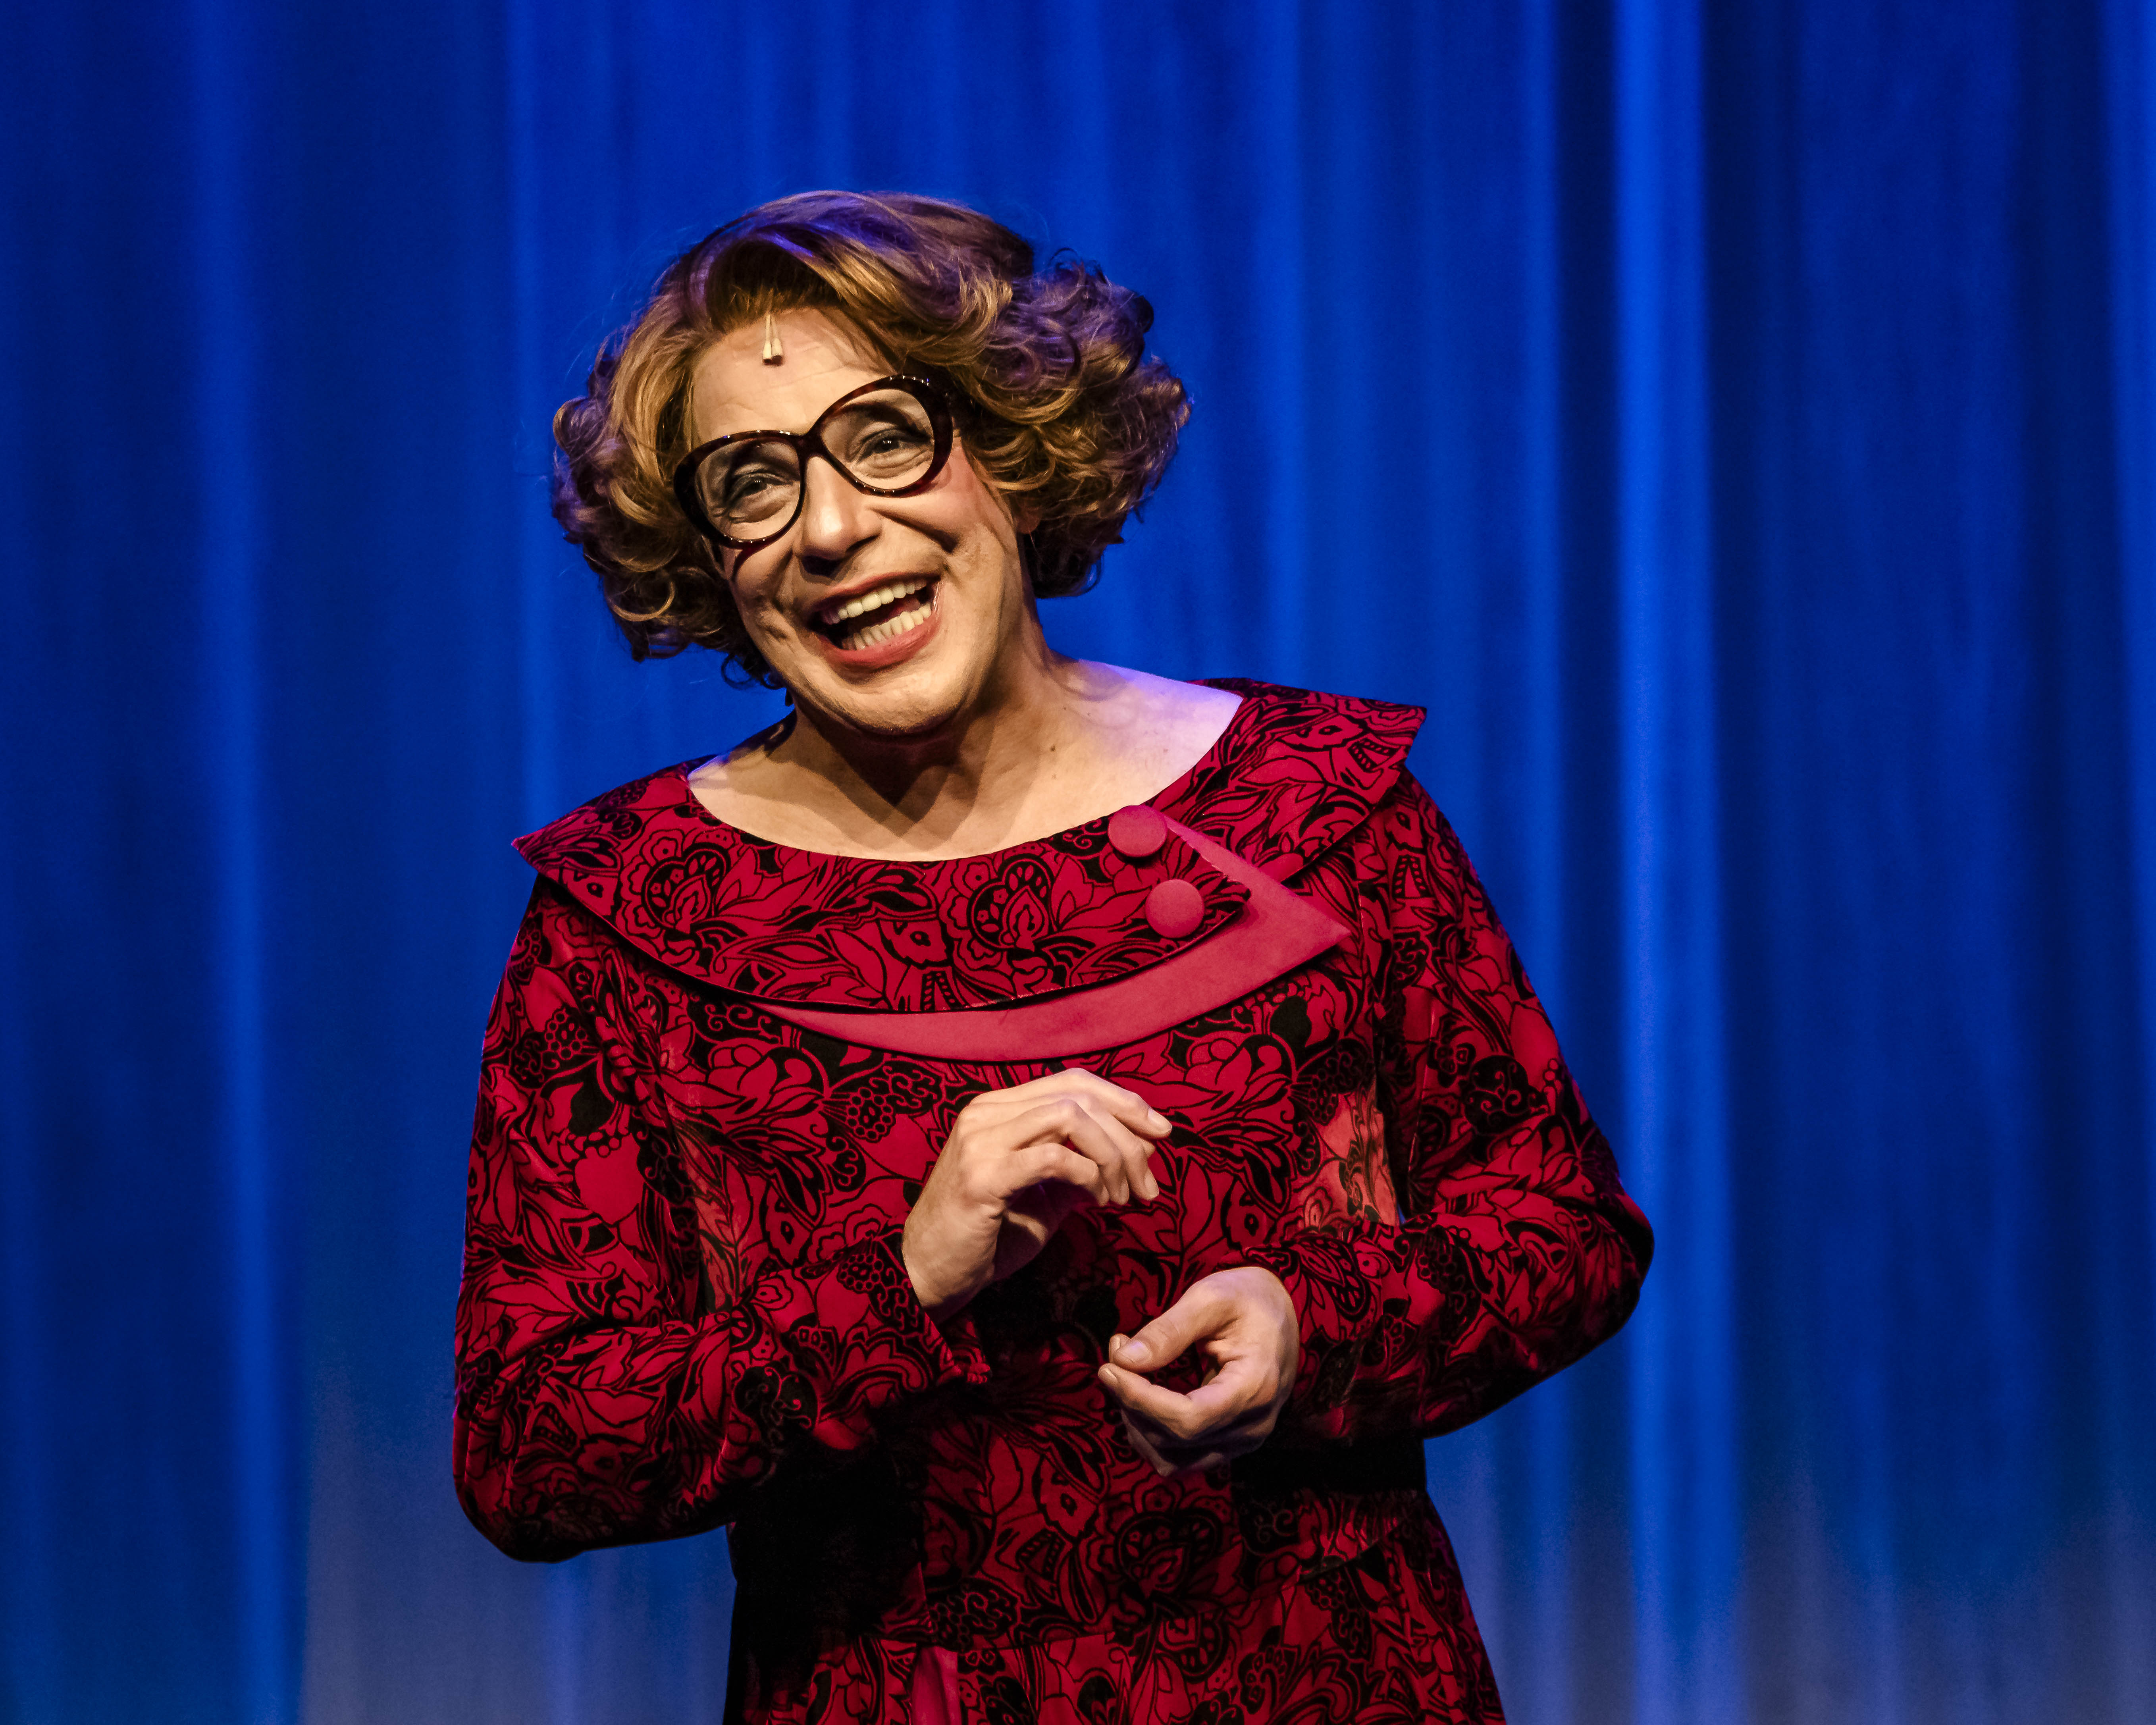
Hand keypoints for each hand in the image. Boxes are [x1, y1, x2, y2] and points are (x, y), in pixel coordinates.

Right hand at [902, 1068, 1169, 1320]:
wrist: (927, 1275)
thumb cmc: (985, 1238)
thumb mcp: (1042, 1198)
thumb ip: (1079, 1170)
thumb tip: (1131, 1158)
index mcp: (997, 1109)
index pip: (1072, 1081)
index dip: (1123, 1100)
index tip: (1161, 1132)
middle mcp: (985, 1113)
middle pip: (1078, 1093)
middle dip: (1129, 1133)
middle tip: (1150, 1181)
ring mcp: (980, 1140)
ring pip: (1070, 1117)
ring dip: (1113, 1155)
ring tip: (1125, 1196)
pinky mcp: (982, 1175)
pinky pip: (1054, 1158)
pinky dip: (1089, 1175)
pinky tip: (1098, 1201)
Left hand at [1095, 1266, 1299, 1476]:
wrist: (1282, 1315)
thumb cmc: (1248, 1298)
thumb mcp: (1211, 1297)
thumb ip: (1168, 1330)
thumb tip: (1123, 1360)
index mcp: (1256, 1387)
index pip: (1188, 1419)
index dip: (1140, 1400)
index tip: (1109, 1366)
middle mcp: (1253, 1426)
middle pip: (1174, 1440)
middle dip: (1131, 1403)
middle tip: (1115, 1357)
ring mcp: (1243, 1441)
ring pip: (1171, 1459)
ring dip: (1137, 1423)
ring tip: (1127, 1375)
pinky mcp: (1230, 1444)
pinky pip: (1181, 1459)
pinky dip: (1152, 1434)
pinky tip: (1142, 1398)